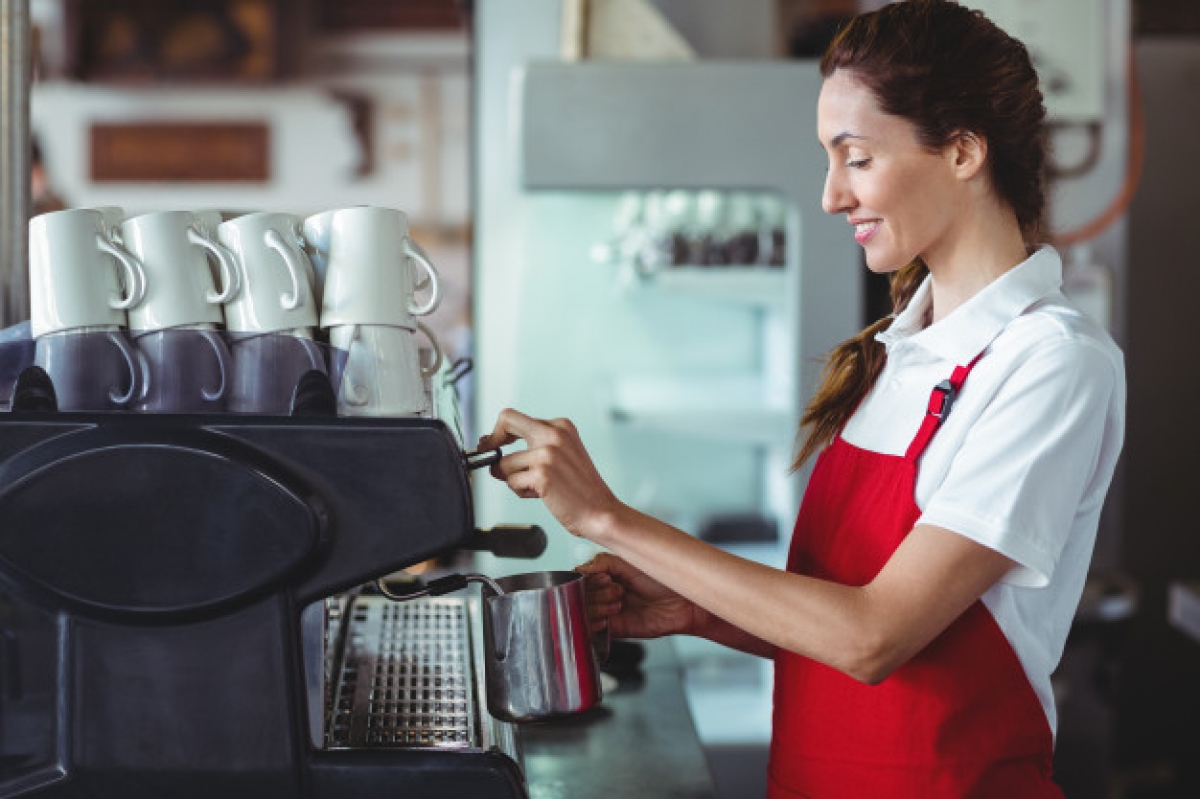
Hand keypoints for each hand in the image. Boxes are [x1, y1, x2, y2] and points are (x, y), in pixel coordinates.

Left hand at [479, 409, 622, 541]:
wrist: (600, 512)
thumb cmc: (581, 489)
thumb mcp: (563, 454)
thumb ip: (535, 445)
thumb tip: (495, 446)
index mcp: (561, 427)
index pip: (516, 417)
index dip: (499, 431)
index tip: (492, 444)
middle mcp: (554, 434)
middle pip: (506, 422)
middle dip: (491, 441)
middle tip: (490, 457)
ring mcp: (547, 453)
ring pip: (505, 464)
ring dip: (514, 479)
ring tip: (538, 487)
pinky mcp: (541, 474)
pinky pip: (512, 482)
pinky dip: (522, 492)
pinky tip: (542, 495)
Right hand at [577, 552, 711, 639]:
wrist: (686, 602)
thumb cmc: (665, 578)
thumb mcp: (631, 561)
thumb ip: (602, 563)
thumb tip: (580, 569)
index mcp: (607, 573)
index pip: (581, 577)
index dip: (587, 579)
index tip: (603, 578)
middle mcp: (606, 592)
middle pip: (580, 596)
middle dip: (597, 593)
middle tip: (618, 590)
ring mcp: (610, 611)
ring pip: (585, 613)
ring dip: (597, 608)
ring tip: (618, 603)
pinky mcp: (617, 629)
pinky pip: (595, 631)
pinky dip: (594, 626)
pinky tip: (606, 619)